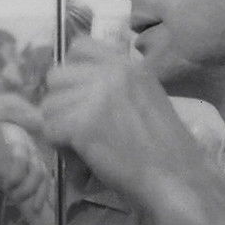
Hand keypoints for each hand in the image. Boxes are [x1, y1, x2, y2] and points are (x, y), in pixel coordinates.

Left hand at [41, 38, 209, 204]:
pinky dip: (61, 148)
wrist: (176, 177)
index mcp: (128, 65)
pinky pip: (50, 131)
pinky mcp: (82, 123)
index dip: (72, 73)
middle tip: (80, 128)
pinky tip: (83, 157)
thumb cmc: (163, 148)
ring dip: (60, 128)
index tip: (81, 97)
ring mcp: (96, 96)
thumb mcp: (144, 98)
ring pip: (49, 106)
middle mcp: (111, 73)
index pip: (79, 47)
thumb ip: (113, 86)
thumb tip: (70, 86)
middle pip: (56, 77)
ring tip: (85, 145)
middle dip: (62, 104)